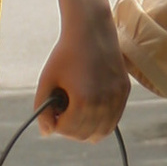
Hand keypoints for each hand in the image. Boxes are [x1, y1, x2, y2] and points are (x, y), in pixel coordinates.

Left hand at [37, 0, 129, 140]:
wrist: (91, 30)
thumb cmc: (65, 54)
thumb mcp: (46, 80)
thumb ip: (42, 109)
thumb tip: (46, 133)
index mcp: (82, 101)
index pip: (67, 130)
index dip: (55, 123)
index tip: (53, 110)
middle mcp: (103, 103)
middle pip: (84, 135)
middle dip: (70, 127)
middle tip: (64, 110)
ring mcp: (116, 98)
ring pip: (101, 132)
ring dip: (86, 128)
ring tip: (77, 111)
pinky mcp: (124, 92)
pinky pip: (114, 120)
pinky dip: (102, 121)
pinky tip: (91, 108)